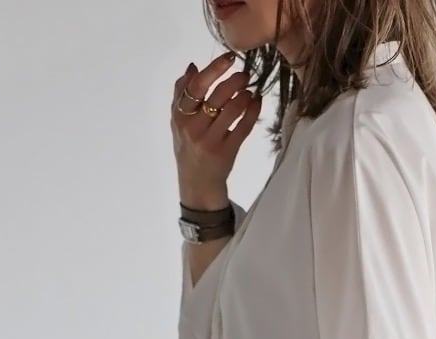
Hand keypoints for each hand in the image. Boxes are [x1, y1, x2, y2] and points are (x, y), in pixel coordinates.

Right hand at [171, 53, 261, 208]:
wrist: (196, 183)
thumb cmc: (188, 147)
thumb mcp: (178, 122)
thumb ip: (182, 94)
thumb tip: (193, 66)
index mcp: (180, 116)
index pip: (196, 86)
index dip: (214, 69)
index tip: (229, 57)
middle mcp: (193, 128)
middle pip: (216, 95)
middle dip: (234, 81)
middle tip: (245, 74)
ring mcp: (210, 141)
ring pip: (232, 110)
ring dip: (244, 95)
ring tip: (250, 89)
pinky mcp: (226, 152)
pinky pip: (243, 127)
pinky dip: (252, 111)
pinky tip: (256, 102)